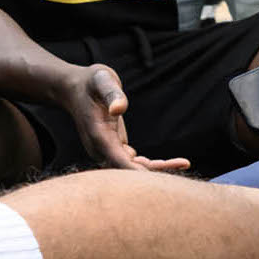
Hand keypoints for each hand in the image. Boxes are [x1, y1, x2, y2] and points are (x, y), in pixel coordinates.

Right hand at [63, 64, 188, 175]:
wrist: (74, 87)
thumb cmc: (91, 81)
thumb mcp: (102, 80)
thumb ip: (112, 93)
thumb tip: (119, 109)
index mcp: (98, 135)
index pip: (118, 160)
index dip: (136, 170)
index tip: (156, 178)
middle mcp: (101, 147)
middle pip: (126, 169)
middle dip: (153, 172)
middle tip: (184, 164)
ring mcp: (107, 149)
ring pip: (131, 168)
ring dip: (156, 169)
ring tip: (183, 163)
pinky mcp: (114, 146)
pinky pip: (132, 162)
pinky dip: (151, 164)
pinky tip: (173, 162)